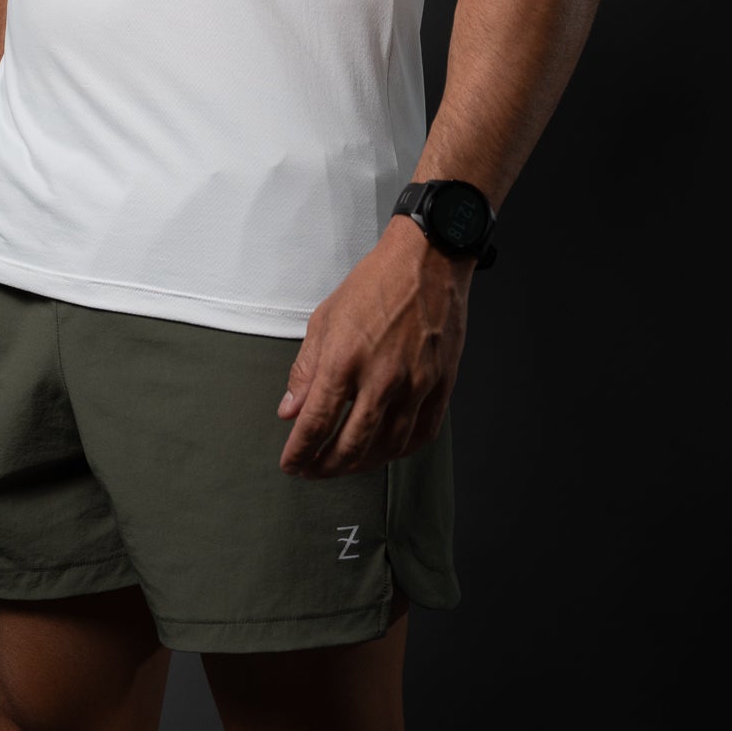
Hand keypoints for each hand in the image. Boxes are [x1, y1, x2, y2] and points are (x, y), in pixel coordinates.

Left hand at [277, 212, 473, 478]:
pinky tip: (385, 451)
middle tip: (312, 470)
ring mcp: (415, 384)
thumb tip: (290, 410)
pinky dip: (400, 451)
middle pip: (350, 447)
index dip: (299, 452)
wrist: (428, 259)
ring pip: (387, 448)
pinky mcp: (441, 384)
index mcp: (344, 359)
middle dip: (325, 468)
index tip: (290, 463)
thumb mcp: (325, 318)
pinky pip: (421, 434)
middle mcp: (381, 378)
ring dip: (360, 465)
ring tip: (344, 464)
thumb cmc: (375, 283)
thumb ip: (306, 369)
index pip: (315, 424)